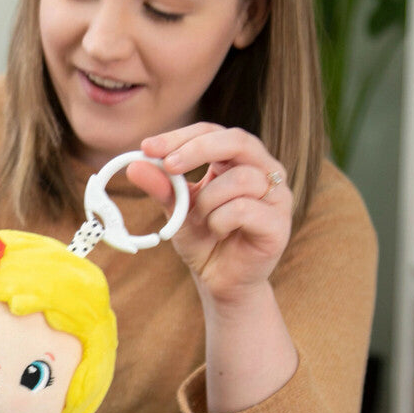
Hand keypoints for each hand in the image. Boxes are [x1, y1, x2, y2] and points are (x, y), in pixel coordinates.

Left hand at [134, 125, 291, 306]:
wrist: (220, 280)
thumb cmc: (203, 239)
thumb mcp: (177, 210)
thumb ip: (162, 187)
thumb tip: (135, 165)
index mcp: (238, 160)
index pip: (212, 132)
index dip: (181, 136)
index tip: (148, 147)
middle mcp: (264, 171)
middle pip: (238, 140)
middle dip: (198, 149)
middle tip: (168, 165)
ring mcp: (277, 196)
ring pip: (240, 178)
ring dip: (208, 200)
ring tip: (201, 220)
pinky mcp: (279, 223)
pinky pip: (245, 209)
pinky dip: (220, 221)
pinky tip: (218, 232)